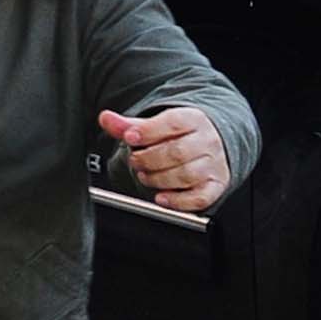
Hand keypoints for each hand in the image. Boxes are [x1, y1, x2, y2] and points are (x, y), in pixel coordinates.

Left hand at [98, 106, 230, 212]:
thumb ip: (128, 125)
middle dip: (148, 159)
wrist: (211, 146)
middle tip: (135, 161)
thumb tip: (105, 118)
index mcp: (193, 120)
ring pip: (186, 175)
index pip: (173, 123)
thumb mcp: (154, 126)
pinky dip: (177, 201)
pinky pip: (199, 198)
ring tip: (146, 176)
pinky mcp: (214, 186)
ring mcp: (213, 165)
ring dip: (158, 179)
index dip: (148, 131)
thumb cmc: (178, 137)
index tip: (130, 137)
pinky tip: (161, 197)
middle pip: (177, 152)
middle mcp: (207, 142)